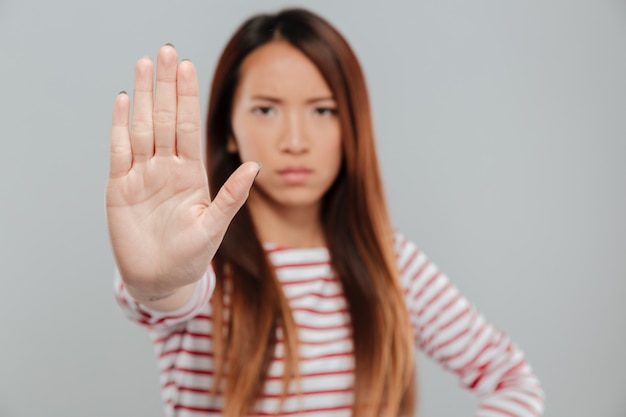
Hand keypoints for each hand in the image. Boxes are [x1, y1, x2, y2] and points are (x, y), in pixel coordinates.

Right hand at [105, 45, 257, 305]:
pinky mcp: (120, 188)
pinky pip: (119, 152)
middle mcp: (167, 168)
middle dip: (165, 85)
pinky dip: (120, 127)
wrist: (160, 279)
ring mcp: (142, 175)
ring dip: (141, 97)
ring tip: (142, 65)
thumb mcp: (215, 225)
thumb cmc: (191, 255)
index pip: (189, 127)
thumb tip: (256, 166)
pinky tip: (123, 102)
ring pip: (141, 128)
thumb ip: (232, 196)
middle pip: (165, 118)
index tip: (187, 67)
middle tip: (165, 51)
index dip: (187, 97)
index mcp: (191, 174)